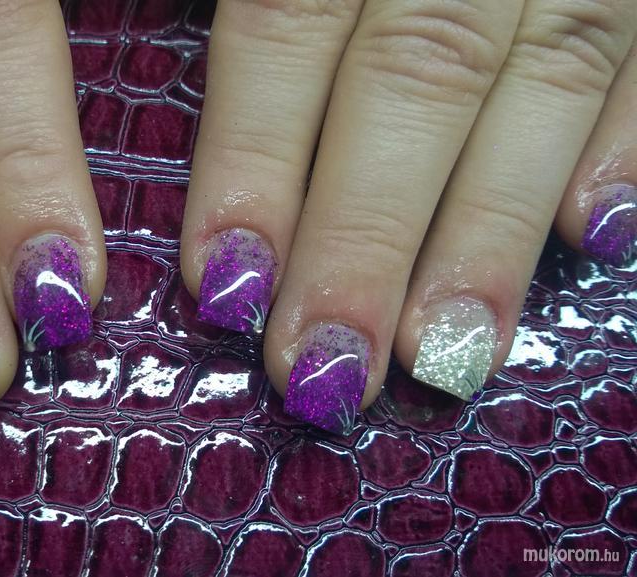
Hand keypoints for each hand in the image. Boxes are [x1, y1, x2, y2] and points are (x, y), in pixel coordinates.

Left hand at [182, 0, 636, 433]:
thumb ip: (260, 17)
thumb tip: (215, 195)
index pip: (287, 27)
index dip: (253, 158)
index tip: (226, 283)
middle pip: (412, 80)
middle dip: (365, 234)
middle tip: (327, 365)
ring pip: (541, 81)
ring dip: (491, 229)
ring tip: (449, 352)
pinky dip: (626, 142)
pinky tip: (594, 232)